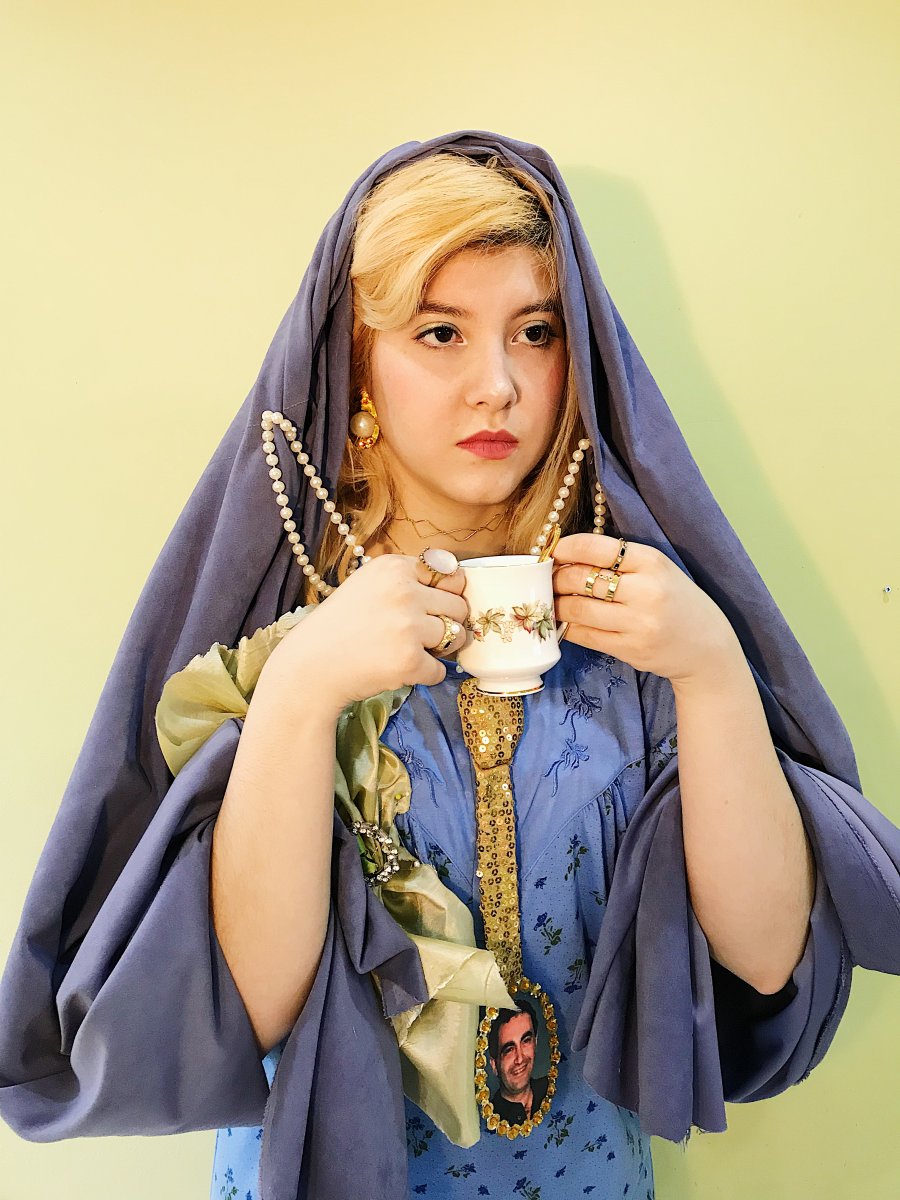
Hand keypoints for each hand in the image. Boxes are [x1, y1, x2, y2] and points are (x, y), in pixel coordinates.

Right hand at [264, 554, 469, 714]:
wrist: (310, 667)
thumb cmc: (340, 626)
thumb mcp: (369, 585)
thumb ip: (408, 580)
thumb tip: (459, 584)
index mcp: (394, 567)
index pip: (450, 574)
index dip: (445, 594)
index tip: (431, 606)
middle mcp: (404, 591)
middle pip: (459, 605)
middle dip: (448, 622)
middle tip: (424, 635)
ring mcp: (408, 626)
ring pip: (457, 636)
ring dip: (443, 649)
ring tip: (416, 651)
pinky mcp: (410, 660)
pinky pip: (441, 669)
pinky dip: (427, 674)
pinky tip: (402, 670)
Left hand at [551, 533, 739, 685]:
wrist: (707, 647)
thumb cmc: (677, 602)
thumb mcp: (658, 570)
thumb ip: (620, 561)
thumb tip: (567, 558)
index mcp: (652, 561)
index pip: (595, 547)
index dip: (566, 548)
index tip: (555, 553)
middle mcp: (645, 590)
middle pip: (580, 578)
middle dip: (556, 578)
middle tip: (547, 580)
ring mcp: (638, 622)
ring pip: (577, 608)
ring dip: (556, 604)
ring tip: (550, 601)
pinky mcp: (630, 649)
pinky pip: (585, 635)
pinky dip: (568, 627)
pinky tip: (564, 621)